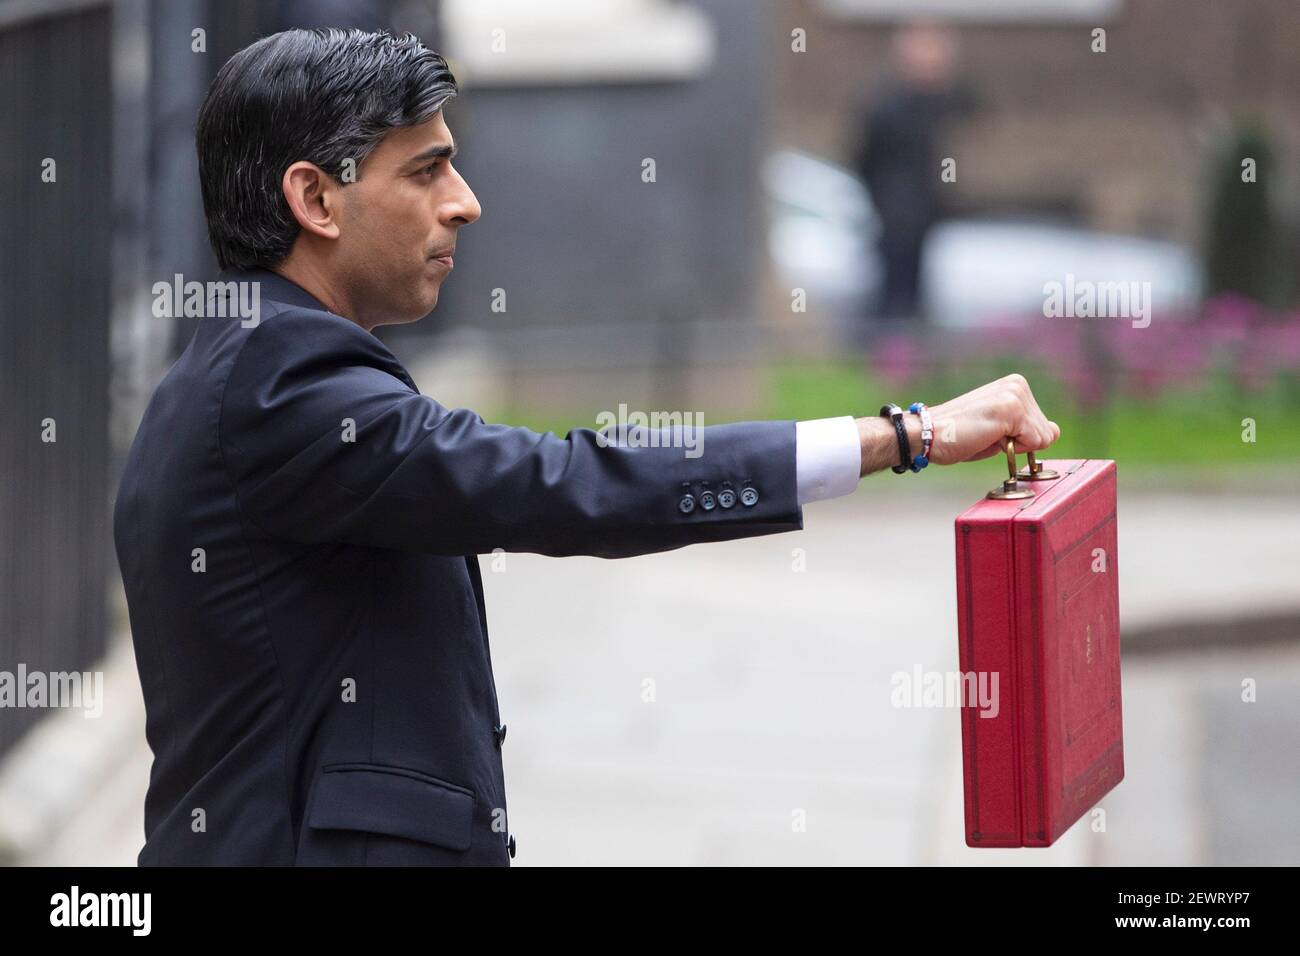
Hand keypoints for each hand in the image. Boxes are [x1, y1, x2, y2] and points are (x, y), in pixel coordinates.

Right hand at [856, 373, 1060, 475]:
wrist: (928, 434)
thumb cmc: (958, 436)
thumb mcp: (1000, 433)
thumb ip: (1028, 430)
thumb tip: (1054, 431)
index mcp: (1015, 386)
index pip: (1042, 425)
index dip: (1018, 440)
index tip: (991, 433)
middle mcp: (1018, 385)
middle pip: (1046, 431)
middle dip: (1018, 443)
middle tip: (986, 436)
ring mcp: (1015, 395)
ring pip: (1042, 438)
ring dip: (1013, 446)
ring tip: (985, 435)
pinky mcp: (1012, 408)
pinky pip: (1033, 442)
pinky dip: (1012, 449)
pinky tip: (988, 437)